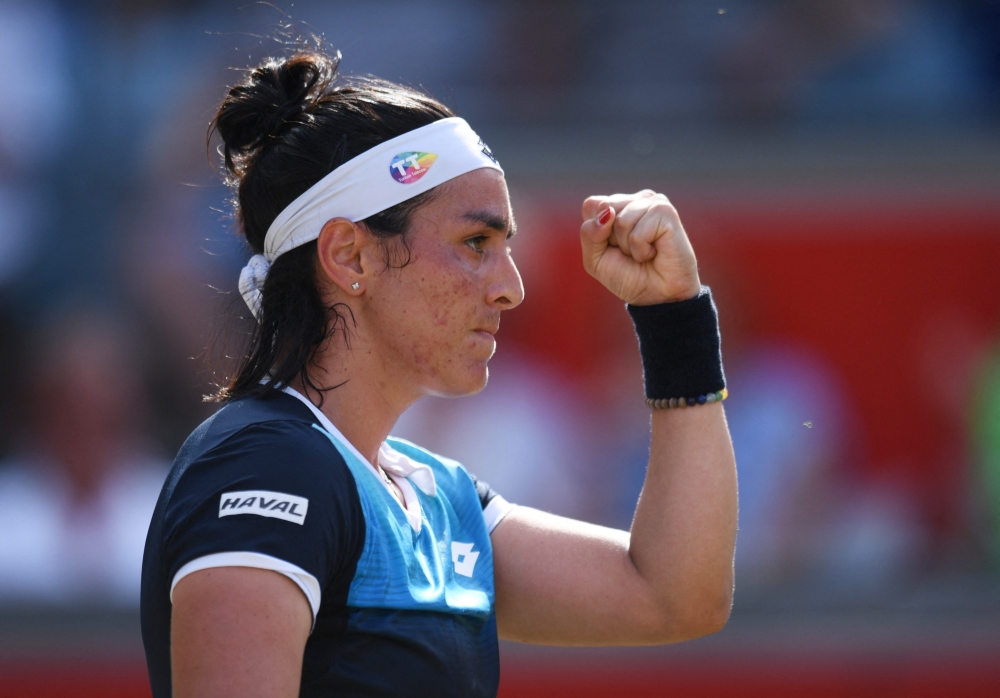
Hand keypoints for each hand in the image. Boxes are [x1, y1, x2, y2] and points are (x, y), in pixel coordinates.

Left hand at [580, 190, 700, 304]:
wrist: (656, 297)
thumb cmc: (628, 276)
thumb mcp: (595, 259)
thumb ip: (589, 233)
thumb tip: (608, 212)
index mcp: (617, 205)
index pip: (591, 205)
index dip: (595, 233)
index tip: (613, 247)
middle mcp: (635, 199)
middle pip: (604, 209)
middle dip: (611, 239)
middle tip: (630, 251)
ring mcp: (652, 202)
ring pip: (620, 221)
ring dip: (628, 247)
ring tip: (644, 252)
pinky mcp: (666, 212)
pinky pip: (637, 234)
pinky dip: (641, 251)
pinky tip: (654, 252)